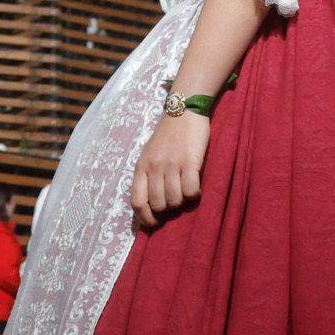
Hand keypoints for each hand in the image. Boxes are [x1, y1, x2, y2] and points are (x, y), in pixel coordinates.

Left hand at [131, 110, 208, 227]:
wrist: (184, 110)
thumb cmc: (168, 136)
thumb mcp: (150, 155)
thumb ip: (148, 176)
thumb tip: (151, 206)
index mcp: (141, 167)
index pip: (137, 202)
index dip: (145, 218)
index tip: (155, 223)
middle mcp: (154, 167)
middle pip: (158, 205)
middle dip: (168, 209)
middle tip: (176, 201)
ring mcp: (172, 164)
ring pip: (175, 201)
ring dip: (182, 202)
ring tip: (186, 191)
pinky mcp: (190, 161)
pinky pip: (191, 191)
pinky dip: (195, 195)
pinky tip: (196, 187)